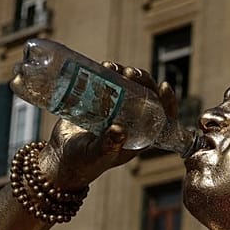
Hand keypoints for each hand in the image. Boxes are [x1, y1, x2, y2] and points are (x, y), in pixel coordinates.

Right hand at [40, 63, 178, 188]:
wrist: (61, 156)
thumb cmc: (83, 163)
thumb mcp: (97, 155)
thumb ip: (108, 145)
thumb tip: (119, 131)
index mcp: (140, 136)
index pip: (163, 118)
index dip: (168, 102)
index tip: (164, 86)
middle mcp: (132, 121)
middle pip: (147, 96)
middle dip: (144, 80)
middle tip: (130, 73)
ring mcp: (117, 109)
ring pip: (130, 86)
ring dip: (126, 73)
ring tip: (113, 67)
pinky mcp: (101, 100)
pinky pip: (111, 82)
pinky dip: (110, 73)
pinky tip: (105, 66)